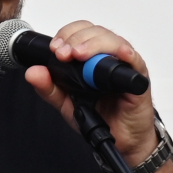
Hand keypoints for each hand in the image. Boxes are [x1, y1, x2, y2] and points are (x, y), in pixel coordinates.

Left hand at [22, 20, 158, 164]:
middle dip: (76, 38)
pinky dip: (124, 53)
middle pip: (95, 31)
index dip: (66, 35)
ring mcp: (124, 65)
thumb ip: (49, 88)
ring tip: (79, 55)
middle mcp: (108, 57)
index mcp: (90, 59)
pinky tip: (116, 54)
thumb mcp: (67, 104)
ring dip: (94, 44)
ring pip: (112, 40)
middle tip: (63, 53)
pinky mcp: (139, 77)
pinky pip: (134, 59)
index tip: (55, 48)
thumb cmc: (101, 118)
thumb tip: (33, 72)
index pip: (79, 32)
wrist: (122, 141)